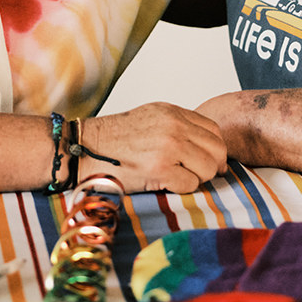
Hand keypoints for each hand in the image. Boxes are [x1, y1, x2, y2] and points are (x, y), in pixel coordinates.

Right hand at [81, 103, 227, 193]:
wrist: (84, 149)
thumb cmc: (113, 140)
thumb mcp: (149, 118)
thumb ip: (177, 126)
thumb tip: (205, 147)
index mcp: (172, 112)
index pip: (214, 130)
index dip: (214, 149)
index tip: (209, 161)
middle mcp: (173, 126)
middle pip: (217, 149)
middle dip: (212, 166)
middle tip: (198, 175)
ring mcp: (168, 147)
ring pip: (208, 168)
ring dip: (197, 178)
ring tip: (178, 178)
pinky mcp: (160, 170)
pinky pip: (191, 184)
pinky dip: (182, 188)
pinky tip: (165, 184)